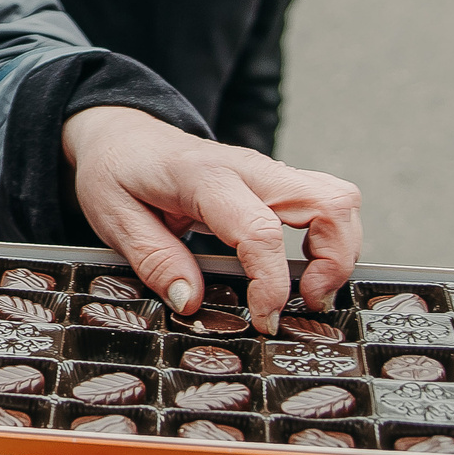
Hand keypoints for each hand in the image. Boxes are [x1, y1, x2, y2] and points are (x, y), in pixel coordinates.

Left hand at [61, 107, 359, 334]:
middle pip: (328, 203)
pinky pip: (325, 202)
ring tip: (309, 292)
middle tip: (306, 305)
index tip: (264, 320)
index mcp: (203, 177)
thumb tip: (190, 302)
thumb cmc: (117, 172)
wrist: (123, 134)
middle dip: (333, 264)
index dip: (271, 283)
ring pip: (339, 199)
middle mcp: (248, 168)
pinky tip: (303, 271)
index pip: (259, 230)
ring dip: (339, 251)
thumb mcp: (114, 218)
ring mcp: (268, 172)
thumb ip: (154, 260)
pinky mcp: (277, 182)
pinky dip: (330, 239)